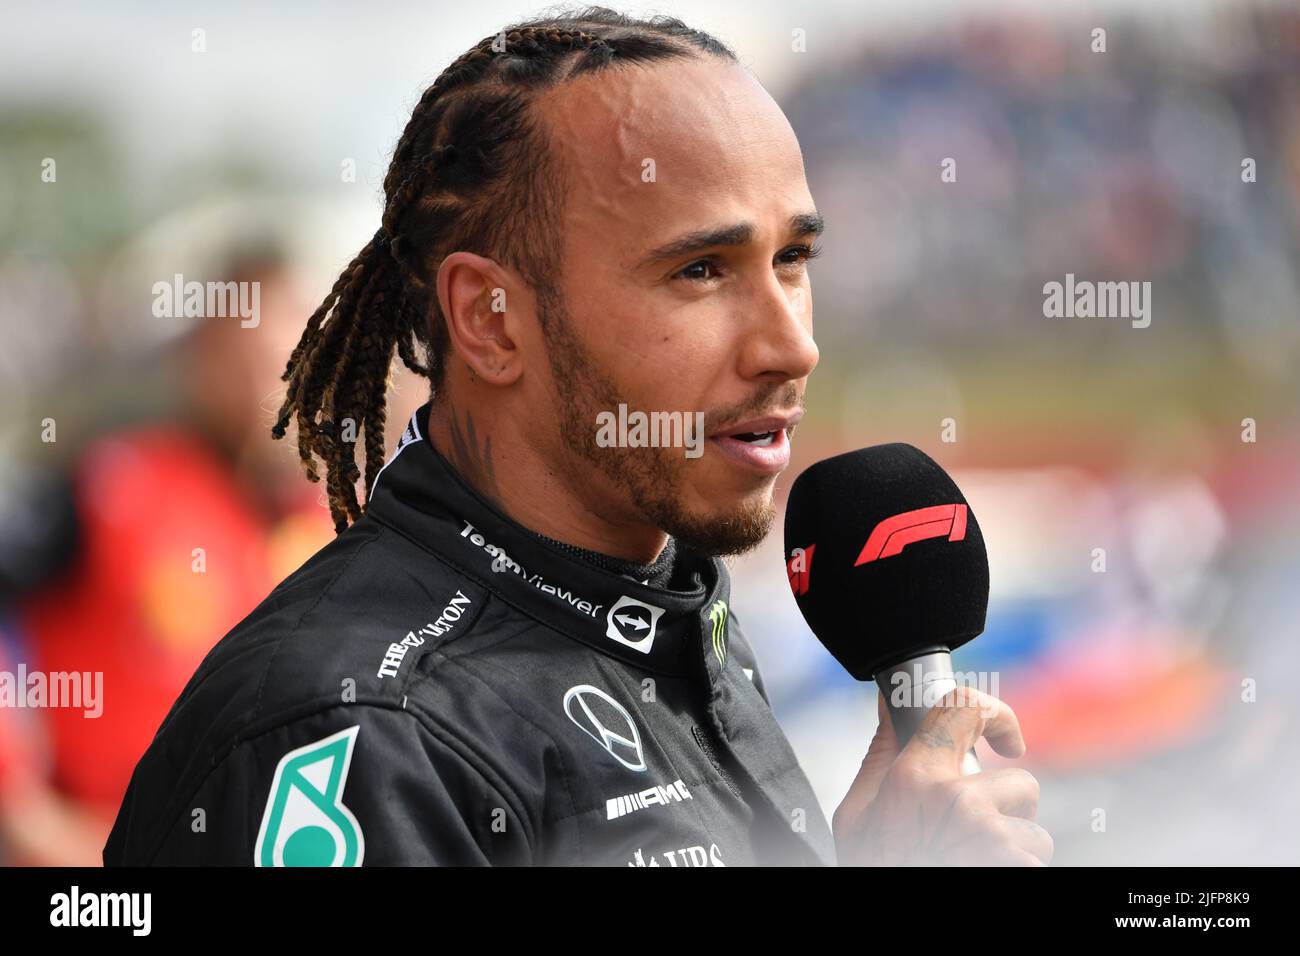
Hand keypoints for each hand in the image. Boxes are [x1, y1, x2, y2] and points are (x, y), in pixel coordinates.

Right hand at [832, 686, 1052, 865]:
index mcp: (915, 779)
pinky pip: (1037, 856)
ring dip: (1014, 846)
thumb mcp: (858, 815)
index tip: (1004, 737)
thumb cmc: (876, 868)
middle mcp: (958, 800)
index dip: (993, 714)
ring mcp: (992, 837)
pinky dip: (1019, 869)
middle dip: (1004, 809)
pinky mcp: (1018, 864)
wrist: (890, 934)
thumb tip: (890, 705)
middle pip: (1016, 781)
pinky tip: (985, 873)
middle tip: (971, 838)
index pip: (962, 709)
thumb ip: (882, 757)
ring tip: (975, 864)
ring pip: (1034, 824)